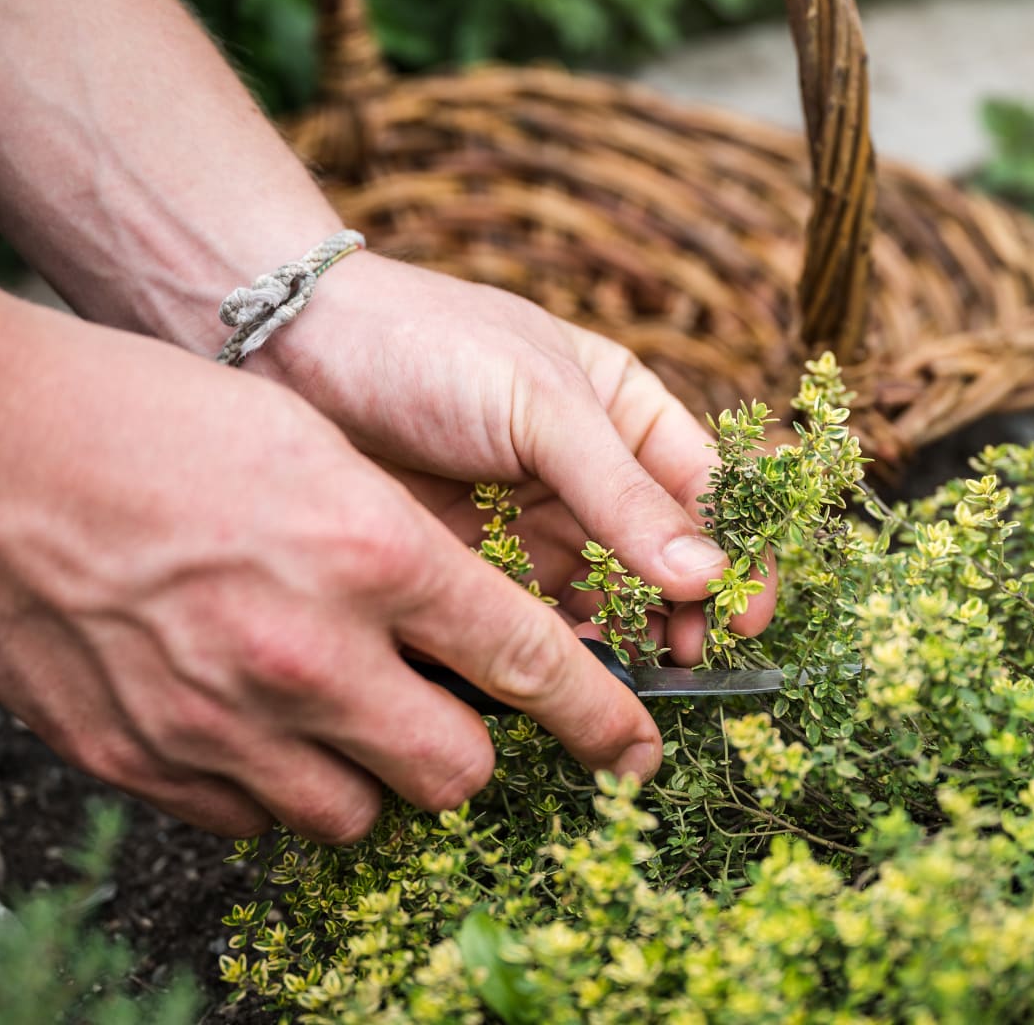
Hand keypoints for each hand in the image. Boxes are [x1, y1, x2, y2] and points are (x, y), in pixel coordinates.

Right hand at [0, 308, 661, 842]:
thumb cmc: (159, 422)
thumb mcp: (317, 451)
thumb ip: (402, 552)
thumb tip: (467, 631)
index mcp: (372, 555)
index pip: (530, 662)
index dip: (601, 717)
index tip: (636, 748)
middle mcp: (309, 653)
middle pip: (455, 772)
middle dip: (469, 755)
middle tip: (442, 714)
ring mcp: (222, 721)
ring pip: (356, 815)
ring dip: (365, 775)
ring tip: (329, 711)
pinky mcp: (145, 763)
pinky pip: (252, 820)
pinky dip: (269, 785)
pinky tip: (242, 719)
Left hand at [254, 252, 777, 658]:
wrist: (289, 349)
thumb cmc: (428, 346)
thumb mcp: (538, 407)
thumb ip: (619, 494)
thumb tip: (707, 576)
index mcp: (624, 414)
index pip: (706, 492)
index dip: (735, 554)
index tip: (744, 618)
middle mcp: (587, 476)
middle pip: (661, 562)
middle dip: (681, 616)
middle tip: (683, 668)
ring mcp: (529, 525)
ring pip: (600, 604)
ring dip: (620, 646)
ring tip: (624, 687)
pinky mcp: (472, 569)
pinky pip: (528, 625)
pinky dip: (548, 658)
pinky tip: (554, 680)